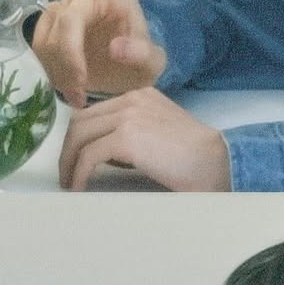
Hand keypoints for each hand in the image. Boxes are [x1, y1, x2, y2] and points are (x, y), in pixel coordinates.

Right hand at [32, 0, 167, 105]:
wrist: (124, 78)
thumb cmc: (139, 61)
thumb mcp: (152, 62)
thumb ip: (141, 54)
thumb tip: (116, 48)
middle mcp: (87, 0)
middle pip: (67, 15)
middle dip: (69, 51)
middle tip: (80, 82)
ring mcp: (66, 16)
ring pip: (49, 33)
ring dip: (60, 66)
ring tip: (79, 90)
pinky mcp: (51, 35)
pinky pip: (40, 47)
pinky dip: (51, 71)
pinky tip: (69, 89)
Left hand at [58, 89, 230, 190]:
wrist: (217, 162)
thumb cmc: (196, 158)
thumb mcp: (161, 134)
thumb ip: (135, 134)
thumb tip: (105, 154)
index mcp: (141, 96)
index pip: (95, 112)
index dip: (80, 137)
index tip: (76, 159)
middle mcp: (131, 99)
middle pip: (81, 121)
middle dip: (68, 149)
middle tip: (67, 173)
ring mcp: (128, 116)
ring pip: (79, 135)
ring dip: (69, 161)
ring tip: (70, 183)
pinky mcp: (126, 138)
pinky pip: (88, 155)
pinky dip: (79, 173)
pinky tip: (79, 188)